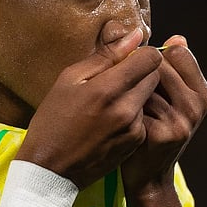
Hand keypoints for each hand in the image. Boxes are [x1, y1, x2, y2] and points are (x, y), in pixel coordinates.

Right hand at [18, 28, 164, 188]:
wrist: (50, 170)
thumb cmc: (53, 120)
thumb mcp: (69, 80)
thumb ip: (105, 56)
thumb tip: (135, 35)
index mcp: (108, 89)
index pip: (151, 58)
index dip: (141, 53)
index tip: (126, 58)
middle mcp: (127, 109)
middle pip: (155, 76)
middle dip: (142, 72)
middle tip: (117, 78)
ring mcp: (134, 129)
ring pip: (151, 97)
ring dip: (138, 93)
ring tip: (110, 102)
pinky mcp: (136, 143)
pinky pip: (145, 117)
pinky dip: (134, 113)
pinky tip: (111, 120)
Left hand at [120, 34, 206, 198]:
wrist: (146, 177)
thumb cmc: (151, 129)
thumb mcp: (168, 98)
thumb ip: (171, 69)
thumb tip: (177, 37)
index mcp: (201, 92)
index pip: (177, 52)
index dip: (154, 58)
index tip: (142, 73)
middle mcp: (196, 105)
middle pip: (160, 65)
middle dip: (139, 72)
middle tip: (127, 90)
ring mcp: (181, 121)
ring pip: (146, 83)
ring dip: (129, 89)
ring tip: (123, 104)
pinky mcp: (162, 134)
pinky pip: (135, 103)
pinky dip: (123, 107)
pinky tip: (119, 119)